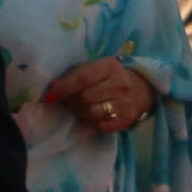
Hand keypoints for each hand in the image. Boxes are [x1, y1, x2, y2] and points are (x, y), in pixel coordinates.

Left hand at [43, 57, 157, 136]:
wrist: (142, 88)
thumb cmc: (109, 77)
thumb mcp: (95, 68)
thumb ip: (75, 75)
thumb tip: (53, 88)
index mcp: (110, 66)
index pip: (83, 78)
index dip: (63, 88)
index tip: (49, 96)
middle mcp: (121, 84)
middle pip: (85, 97)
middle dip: (70, 101)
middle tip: (67, 101)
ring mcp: (125, 103)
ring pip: (91, 113)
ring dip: (80, 112)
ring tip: (80, 108)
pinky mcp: (127, 118)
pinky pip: (100, 125)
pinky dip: (92, 122)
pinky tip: (92, 116)